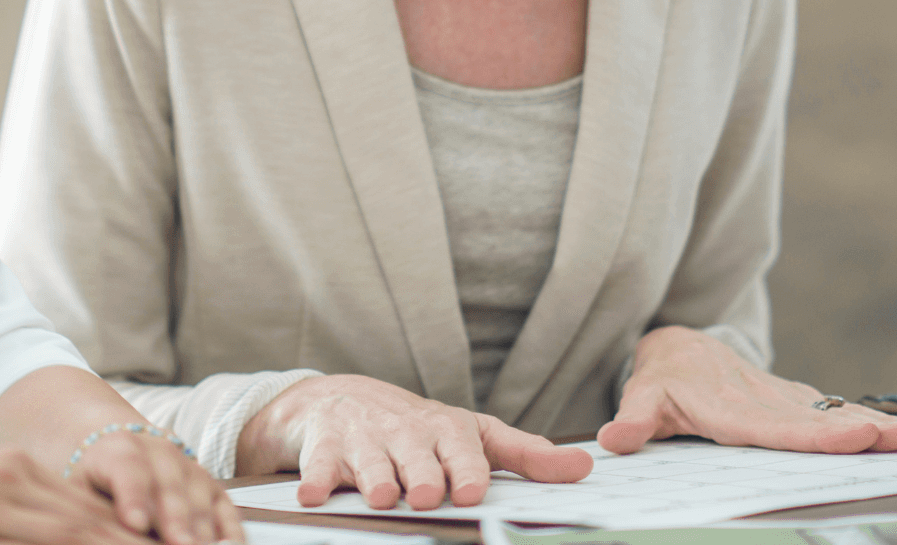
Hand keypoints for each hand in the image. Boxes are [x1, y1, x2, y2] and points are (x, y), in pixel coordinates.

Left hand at [68, 427, 242, 543]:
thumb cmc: (94, 477)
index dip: (134, 497)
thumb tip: (96, 531)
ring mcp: (189, 467)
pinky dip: (230, 528)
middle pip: (170, 489)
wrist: (114, 446)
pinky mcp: (210, 485)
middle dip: (175, 522)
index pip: (128, 470)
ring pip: (199, 498)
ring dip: (202, 530)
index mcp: (119, 449)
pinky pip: (224, 506)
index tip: (135, 523)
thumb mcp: (79, 488)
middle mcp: (159, 452)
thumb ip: (91, 510)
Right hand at [236, 374, 591, 510]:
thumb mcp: (471, 435)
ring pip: (369, 460)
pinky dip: (315, 478)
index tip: (472, 489)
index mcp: (445, 429)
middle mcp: (404, 431)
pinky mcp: (323, 447)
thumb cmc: (417, 429)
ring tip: (383, 496)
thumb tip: (583, 468)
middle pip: (415, 454)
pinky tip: (313, 495)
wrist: (338, 400)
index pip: (462, 447)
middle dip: (421, 472)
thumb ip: (524, 455)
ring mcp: (362, 437)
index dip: (467, 468)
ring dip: (375, 476)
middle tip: (429, 494)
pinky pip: (319, 464)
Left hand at [597, 326, 896, 454]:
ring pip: (828, 412)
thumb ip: (633, 421)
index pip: (773, 426)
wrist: (678, 346)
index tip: (852, 437)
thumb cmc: (661, 379)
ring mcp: (780, 397)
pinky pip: (829, 410)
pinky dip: (864, 419)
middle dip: (858, 429)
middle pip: (812, 419)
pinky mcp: (792, 398)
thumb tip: (615, 440)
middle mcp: (760, 399)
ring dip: (871, 424)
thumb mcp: (641, 398)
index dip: (813, 434)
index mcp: (726, 405)